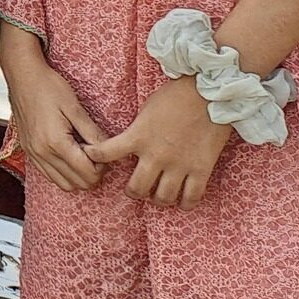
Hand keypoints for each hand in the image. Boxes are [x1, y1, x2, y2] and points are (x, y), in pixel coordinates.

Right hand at [2, 43, 108, 192]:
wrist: (22, 75)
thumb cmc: (48, 86)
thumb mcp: (75, 107)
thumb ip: (92, 132)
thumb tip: (109, 151)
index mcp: (56, 142)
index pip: (88, 173)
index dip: (103, 167)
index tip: (104, 152)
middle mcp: (42, 152)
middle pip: (78, 183)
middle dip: (93, 173)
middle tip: (97, 154)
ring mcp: (33, 153)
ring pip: (63, 184)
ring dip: (78, 176)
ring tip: (83, 155)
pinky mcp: (28, 150)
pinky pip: (49, 175)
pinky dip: (63, 173)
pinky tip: (69, 156)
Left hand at [83, 75, 233, 208]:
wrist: (207, 95)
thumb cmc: (174, 96)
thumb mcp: (145, 110)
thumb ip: (137, 131)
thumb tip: (132, 145)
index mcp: (138, 136)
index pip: (106, 152)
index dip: (95, 157)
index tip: (91, 157)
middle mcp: (156, 155)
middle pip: (137, 188)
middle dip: (133, 192)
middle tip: (135, 190)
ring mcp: (179, 165)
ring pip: (163, 198)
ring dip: (158, 199)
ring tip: (158, 196)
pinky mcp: (201, 171)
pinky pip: (191, 198)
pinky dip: (185, 203)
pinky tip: (182, 201)